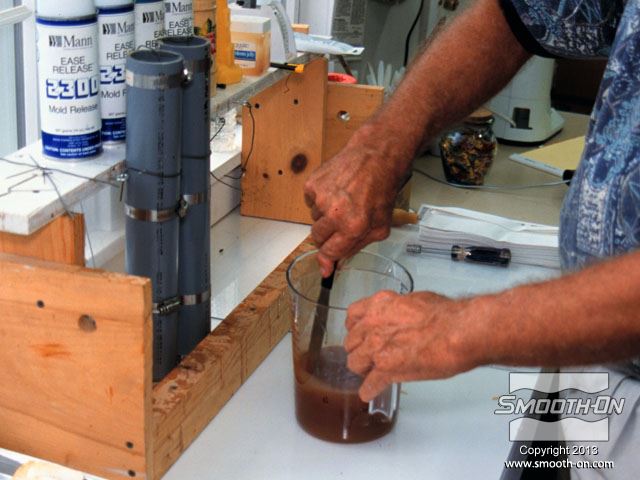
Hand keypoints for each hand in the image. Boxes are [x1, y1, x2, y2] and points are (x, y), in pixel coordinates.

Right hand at [304, 132, 405, 276]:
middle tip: (341, 223)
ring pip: (314, 219)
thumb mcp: (380, 226)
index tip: (325, 267)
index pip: (329, 252)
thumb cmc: (381, 190)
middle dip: (327, 235)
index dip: (327, 260)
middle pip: (317, 238)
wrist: (376, 157)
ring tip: (343, 200)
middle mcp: (334, 214)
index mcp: (353, 227)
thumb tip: (335, 264)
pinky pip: (310, 201)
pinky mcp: (312, 184)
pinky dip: (320, 199)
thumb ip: (356, 247)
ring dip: (325, 215)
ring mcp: (321, 198)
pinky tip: (336, 190)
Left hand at [345, 290, 480, 401]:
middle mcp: (372, 325)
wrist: (458, 332)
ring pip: (354, 363)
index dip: (357, 327)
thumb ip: (400, 310)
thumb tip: (401, 315)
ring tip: (371, 373)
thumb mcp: (416, 300)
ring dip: (363, 369)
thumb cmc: (445, 315)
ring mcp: (376, 348)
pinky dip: (370, 390)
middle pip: (351, 342)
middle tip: (370, 356)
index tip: (361, 333)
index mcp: (379, 306)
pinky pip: (369, 384)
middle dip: (360, 349)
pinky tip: (371, 392)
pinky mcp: (386, 370)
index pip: (353, 316)